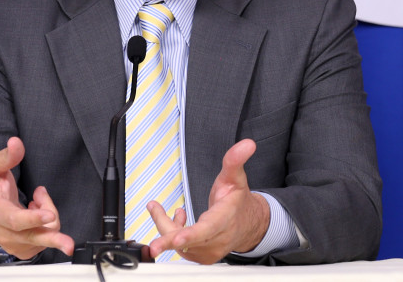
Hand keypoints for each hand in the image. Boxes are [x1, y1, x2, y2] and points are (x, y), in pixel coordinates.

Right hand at [0, 137, 74, 259]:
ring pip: (43, 235)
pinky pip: (44, 240)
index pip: (14, 219)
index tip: (48, 215)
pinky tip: (38, 213)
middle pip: (33, 237)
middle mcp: (5, 232)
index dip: (32, 218)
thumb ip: (5, 156)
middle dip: (53, 239)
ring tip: (37, 201)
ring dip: (49, 215)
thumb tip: (16, 143)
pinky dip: (47, 226)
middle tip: (68, 243)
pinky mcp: (23, 250)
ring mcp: (14, 244)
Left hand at [146, 139, 270, 263]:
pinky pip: (180, 249)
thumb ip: (235, 160)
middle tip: (154, 245)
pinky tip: (176, 220)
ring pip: (180, 244)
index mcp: (226, 218)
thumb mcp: (236, 177)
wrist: (248, 224)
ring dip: (165, 227)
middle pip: (189, 241)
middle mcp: (219, 238)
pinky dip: (172, 235)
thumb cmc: (238, 202)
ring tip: (158, 209)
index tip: (177, 238)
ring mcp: (210, 251)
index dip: (191, 234)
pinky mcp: (202, 257)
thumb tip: (246, 145)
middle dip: (169, 239)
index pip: (208, 228)